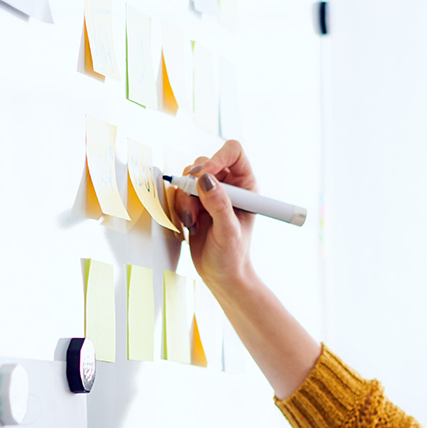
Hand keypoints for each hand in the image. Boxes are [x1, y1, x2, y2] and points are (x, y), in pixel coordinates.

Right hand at [169, 140, 257, 288]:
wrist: (221, 275)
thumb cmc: (232, 256)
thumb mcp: (228, 231)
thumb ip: (219, 205)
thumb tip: (206, 179)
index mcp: (246, 185)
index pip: (233, 152)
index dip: (217, 156)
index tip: (204, 174)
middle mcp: (229, 185)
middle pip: (205, 162)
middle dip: (194, 181)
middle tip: (193, 203)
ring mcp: (210, 193)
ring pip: (189, 178)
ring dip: (186, 198)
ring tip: (194, 222)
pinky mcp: (195, 203)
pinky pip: (179, 192)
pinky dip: (180, 207)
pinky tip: (190, 225)